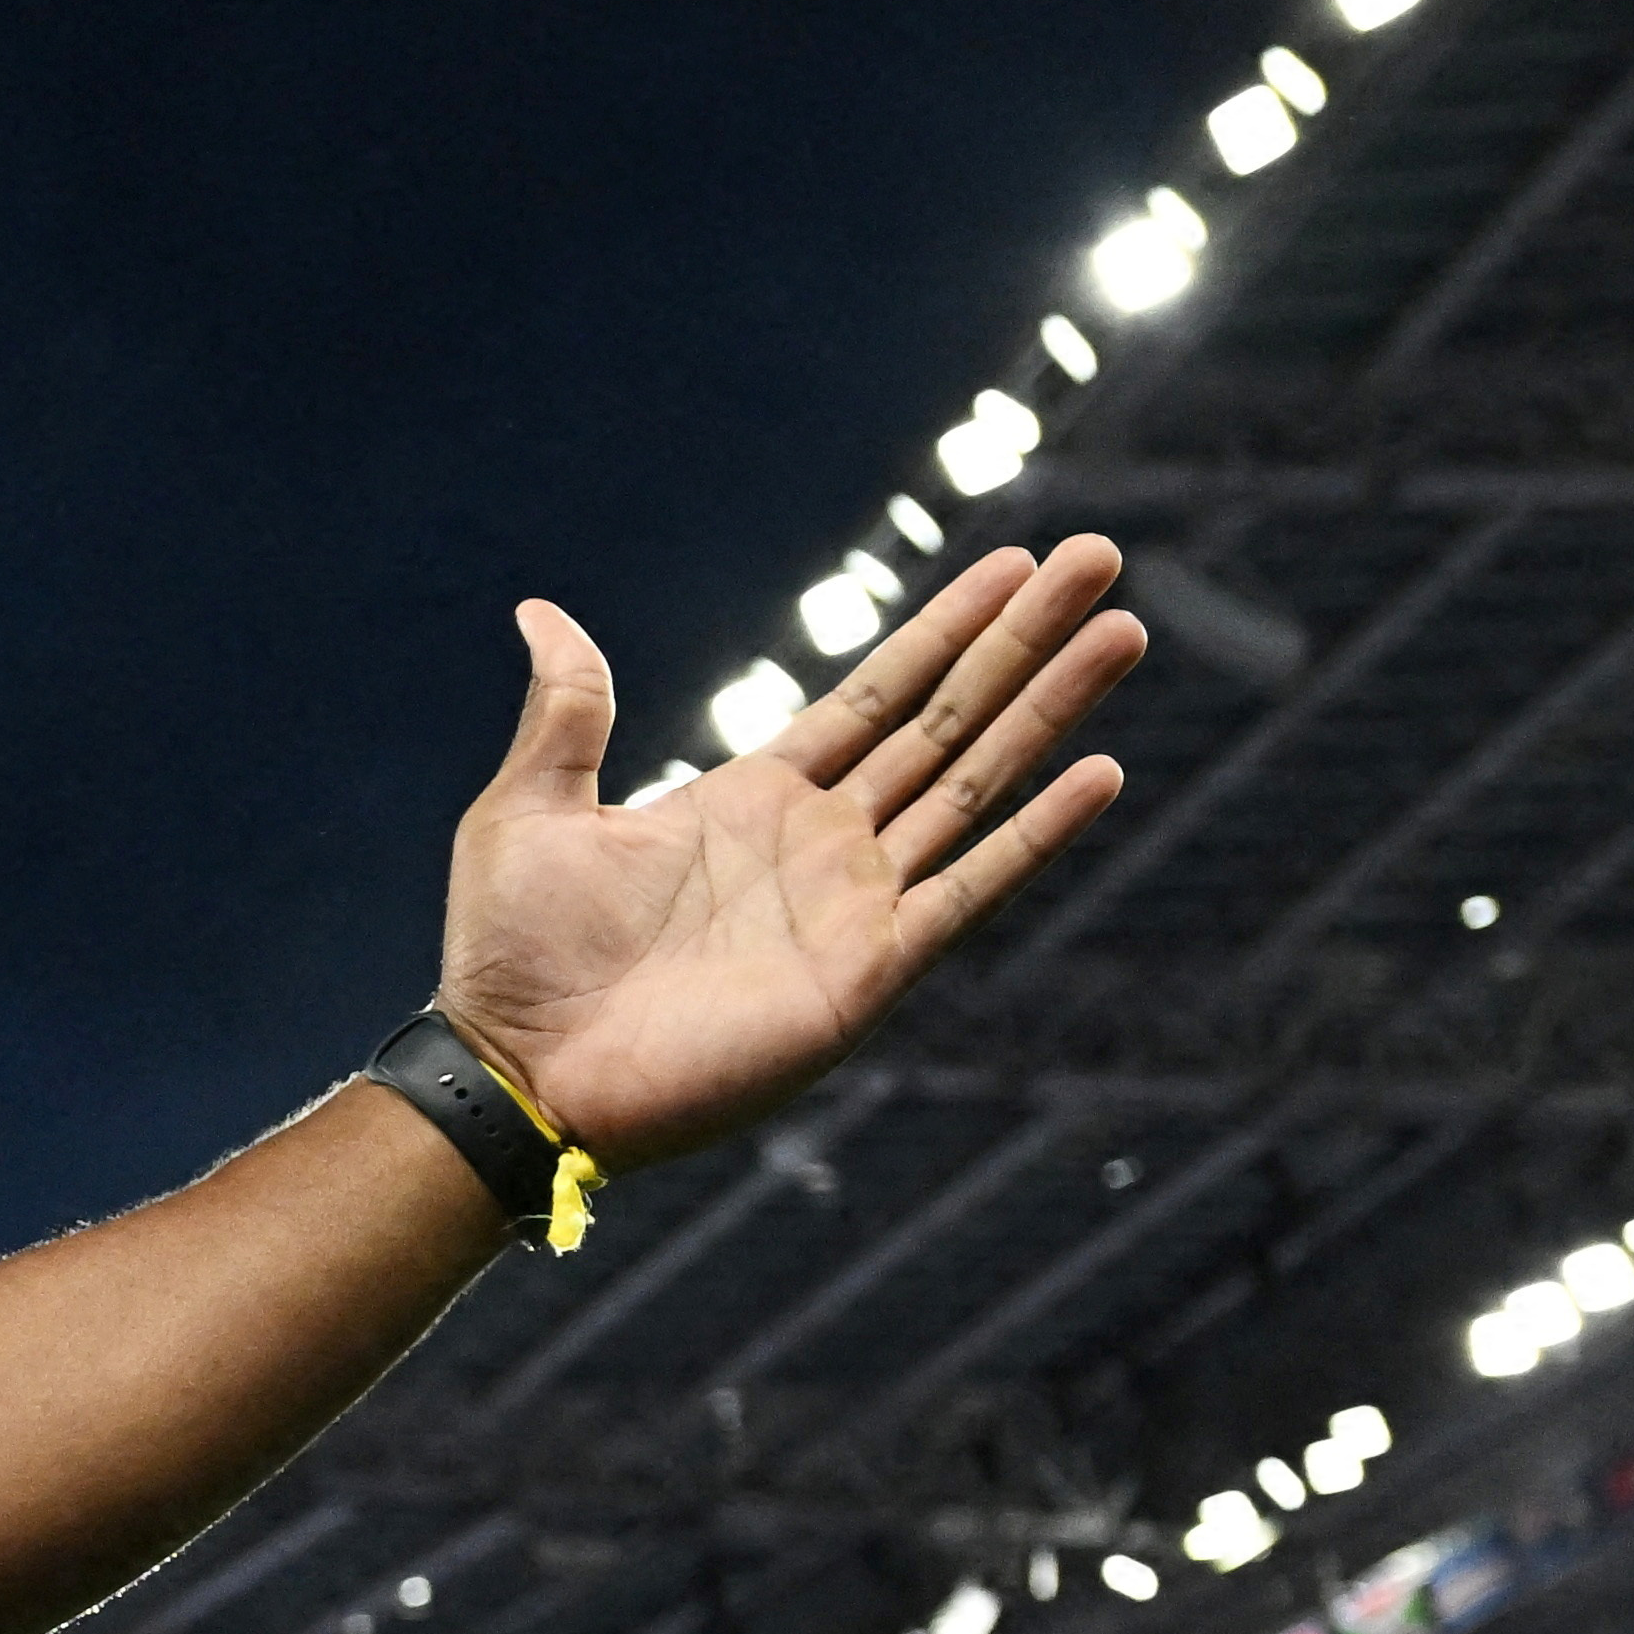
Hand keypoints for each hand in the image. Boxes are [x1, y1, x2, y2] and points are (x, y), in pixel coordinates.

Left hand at [432, 537, 1144, 1168]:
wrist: (517, 1074)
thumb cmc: (509, 957)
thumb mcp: (528, 810)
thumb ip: (566, 712)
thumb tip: (543, 611)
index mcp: (752, 799)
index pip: (877, 695)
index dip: (946, 629)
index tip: (1015, 564)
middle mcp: (819, 844)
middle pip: (948, 721)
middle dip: (1023, 642)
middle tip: (1099, 559)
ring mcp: (852, 904)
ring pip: (976, 785)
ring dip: (1051, 711)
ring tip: (1123, 632)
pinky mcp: (866, 970)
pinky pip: (969, 891)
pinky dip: (1035, 835)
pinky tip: (1099, 773)